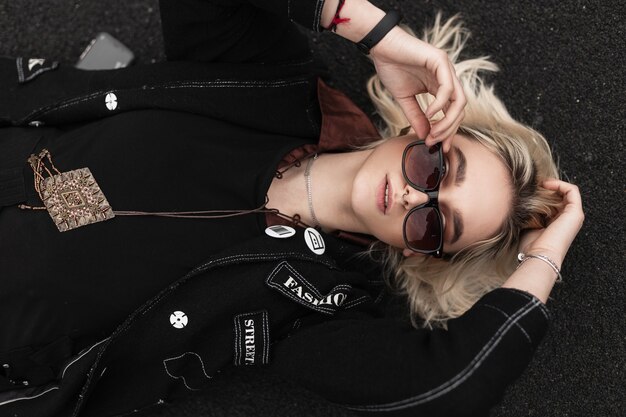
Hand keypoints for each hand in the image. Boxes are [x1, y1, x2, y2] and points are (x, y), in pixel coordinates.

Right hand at [370, 27, 465, 151]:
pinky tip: (429, 113)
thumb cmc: (392, 68)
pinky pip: (448, 88)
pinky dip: (440, 104)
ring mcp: (446, 69)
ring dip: (447, 120)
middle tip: (434, 141)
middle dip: (449, 129)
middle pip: (459, 109)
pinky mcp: (441, 61)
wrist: (381, 48)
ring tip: (433, 131)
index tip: (440, 147)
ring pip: (459, 100)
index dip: (448, 131)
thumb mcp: (405, 99)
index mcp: (440, 86)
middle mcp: (447, 78)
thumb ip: (416, 117)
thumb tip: (425, 136)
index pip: (452, 112)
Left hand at [518, 179, 584, 266]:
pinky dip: (560, 184)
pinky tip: (546, 185)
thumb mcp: (529, 226)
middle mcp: (568, 219)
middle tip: (533, 182)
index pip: (554, 202)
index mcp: (558, 223)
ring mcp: (573, 216)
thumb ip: (530, 214)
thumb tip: (522, 199)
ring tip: (539, 182)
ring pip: (567, 191)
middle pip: (561, 195)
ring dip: (554, 184)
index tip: (529, 188)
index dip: (543, 192)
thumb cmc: (531, 246)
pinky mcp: (575, 213)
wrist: (540, 255)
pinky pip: (572, 190)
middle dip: (547, 187)